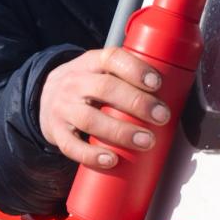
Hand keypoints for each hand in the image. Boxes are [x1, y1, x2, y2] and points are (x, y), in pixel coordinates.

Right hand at [38, 47, 170, 169]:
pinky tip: (111, 160)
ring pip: (91, 119)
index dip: (136, 70)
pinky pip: (72, 146)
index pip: (112, 58)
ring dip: (122, 131)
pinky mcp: (57, 132)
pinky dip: (92, 155)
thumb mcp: (100, 69)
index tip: (157, 83)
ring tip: (147, 141)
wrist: (44, 96)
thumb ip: (127, 76)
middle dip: (138, 103)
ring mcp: (63, 107)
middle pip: (106, 89)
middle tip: (162, 116)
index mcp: (91, 62)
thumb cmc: (86, 85)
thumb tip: (175, 91)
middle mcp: (75, 82)